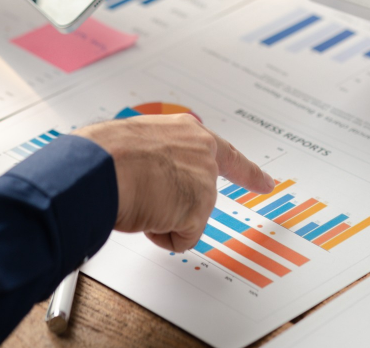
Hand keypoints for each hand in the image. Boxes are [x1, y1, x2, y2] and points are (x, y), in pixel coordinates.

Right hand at [76, 114, 274, 252]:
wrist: (103, 165)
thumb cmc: (109, 152)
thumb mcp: (137, 143)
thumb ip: (157, 156)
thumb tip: (143, 174)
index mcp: (186, 131)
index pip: (225, 153)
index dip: (248, 172)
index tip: (266, 182)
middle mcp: (202, 151)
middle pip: (202, 193)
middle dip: (184, 206)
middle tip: (156, 204)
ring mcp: (204, 180)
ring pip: (187, 216)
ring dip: (160, 216)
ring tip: (137, 195)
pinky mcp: (199, 209)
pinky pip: (180, 238)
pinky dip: (160, 234)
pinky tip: (145, 213)